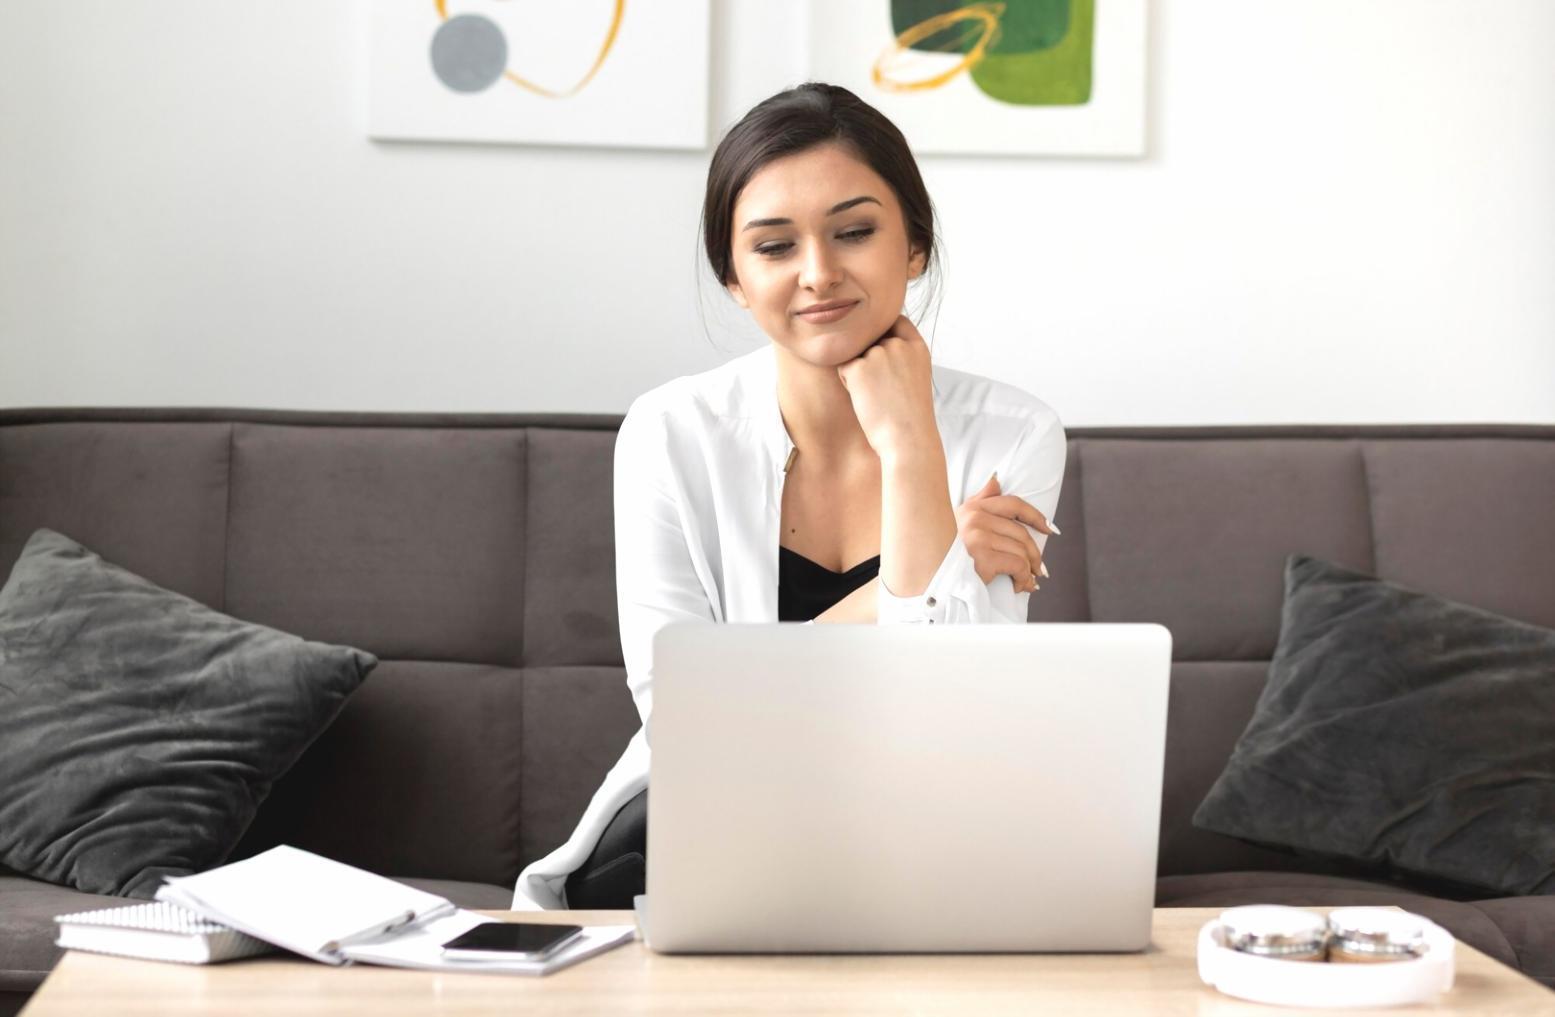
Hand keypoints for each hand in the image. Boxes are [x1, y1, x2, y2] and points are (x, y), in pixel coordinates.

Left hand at [834, 314, 937, 460]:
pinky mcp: (858, 367)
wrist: (908, 439)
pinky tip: (866, 400)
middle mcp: (898, 344)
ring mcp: (878, 353)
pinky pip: (843, 368)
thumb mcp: (915, 376)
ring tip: (876, 396)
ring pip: (855, 354)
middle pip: (870, 339)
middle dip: (869, 358)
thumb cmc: (909, 416)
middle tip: (883, 389)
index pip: (895, 321)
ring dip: (858, 372)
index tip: (880, 346)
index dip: (883, 331)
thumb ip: (901, 354)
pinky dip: (849, 383)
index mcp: (917, 346)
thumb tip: (875, 342)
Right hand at [954, 473, 1056, 592]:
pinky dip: (1024, 579)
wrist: (931, 578)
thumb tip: (996, 480)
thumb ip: (981, 499)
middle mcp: (976, 519)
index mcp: (973, 508)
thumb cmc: (947, 552)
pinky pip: (1017, 566)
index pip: (1014, 504)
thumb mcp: (960, 519)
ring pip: (1021, 551)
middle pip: (1021, 533)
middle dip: (1035, 554)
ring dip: (1030, 571)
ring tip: (1028, 581)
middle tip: (1039, 570)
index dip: (1036, 516)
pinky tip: (1021, 587)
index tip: (1050, 530)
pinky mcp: (982, 558)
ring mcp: (978, 537)